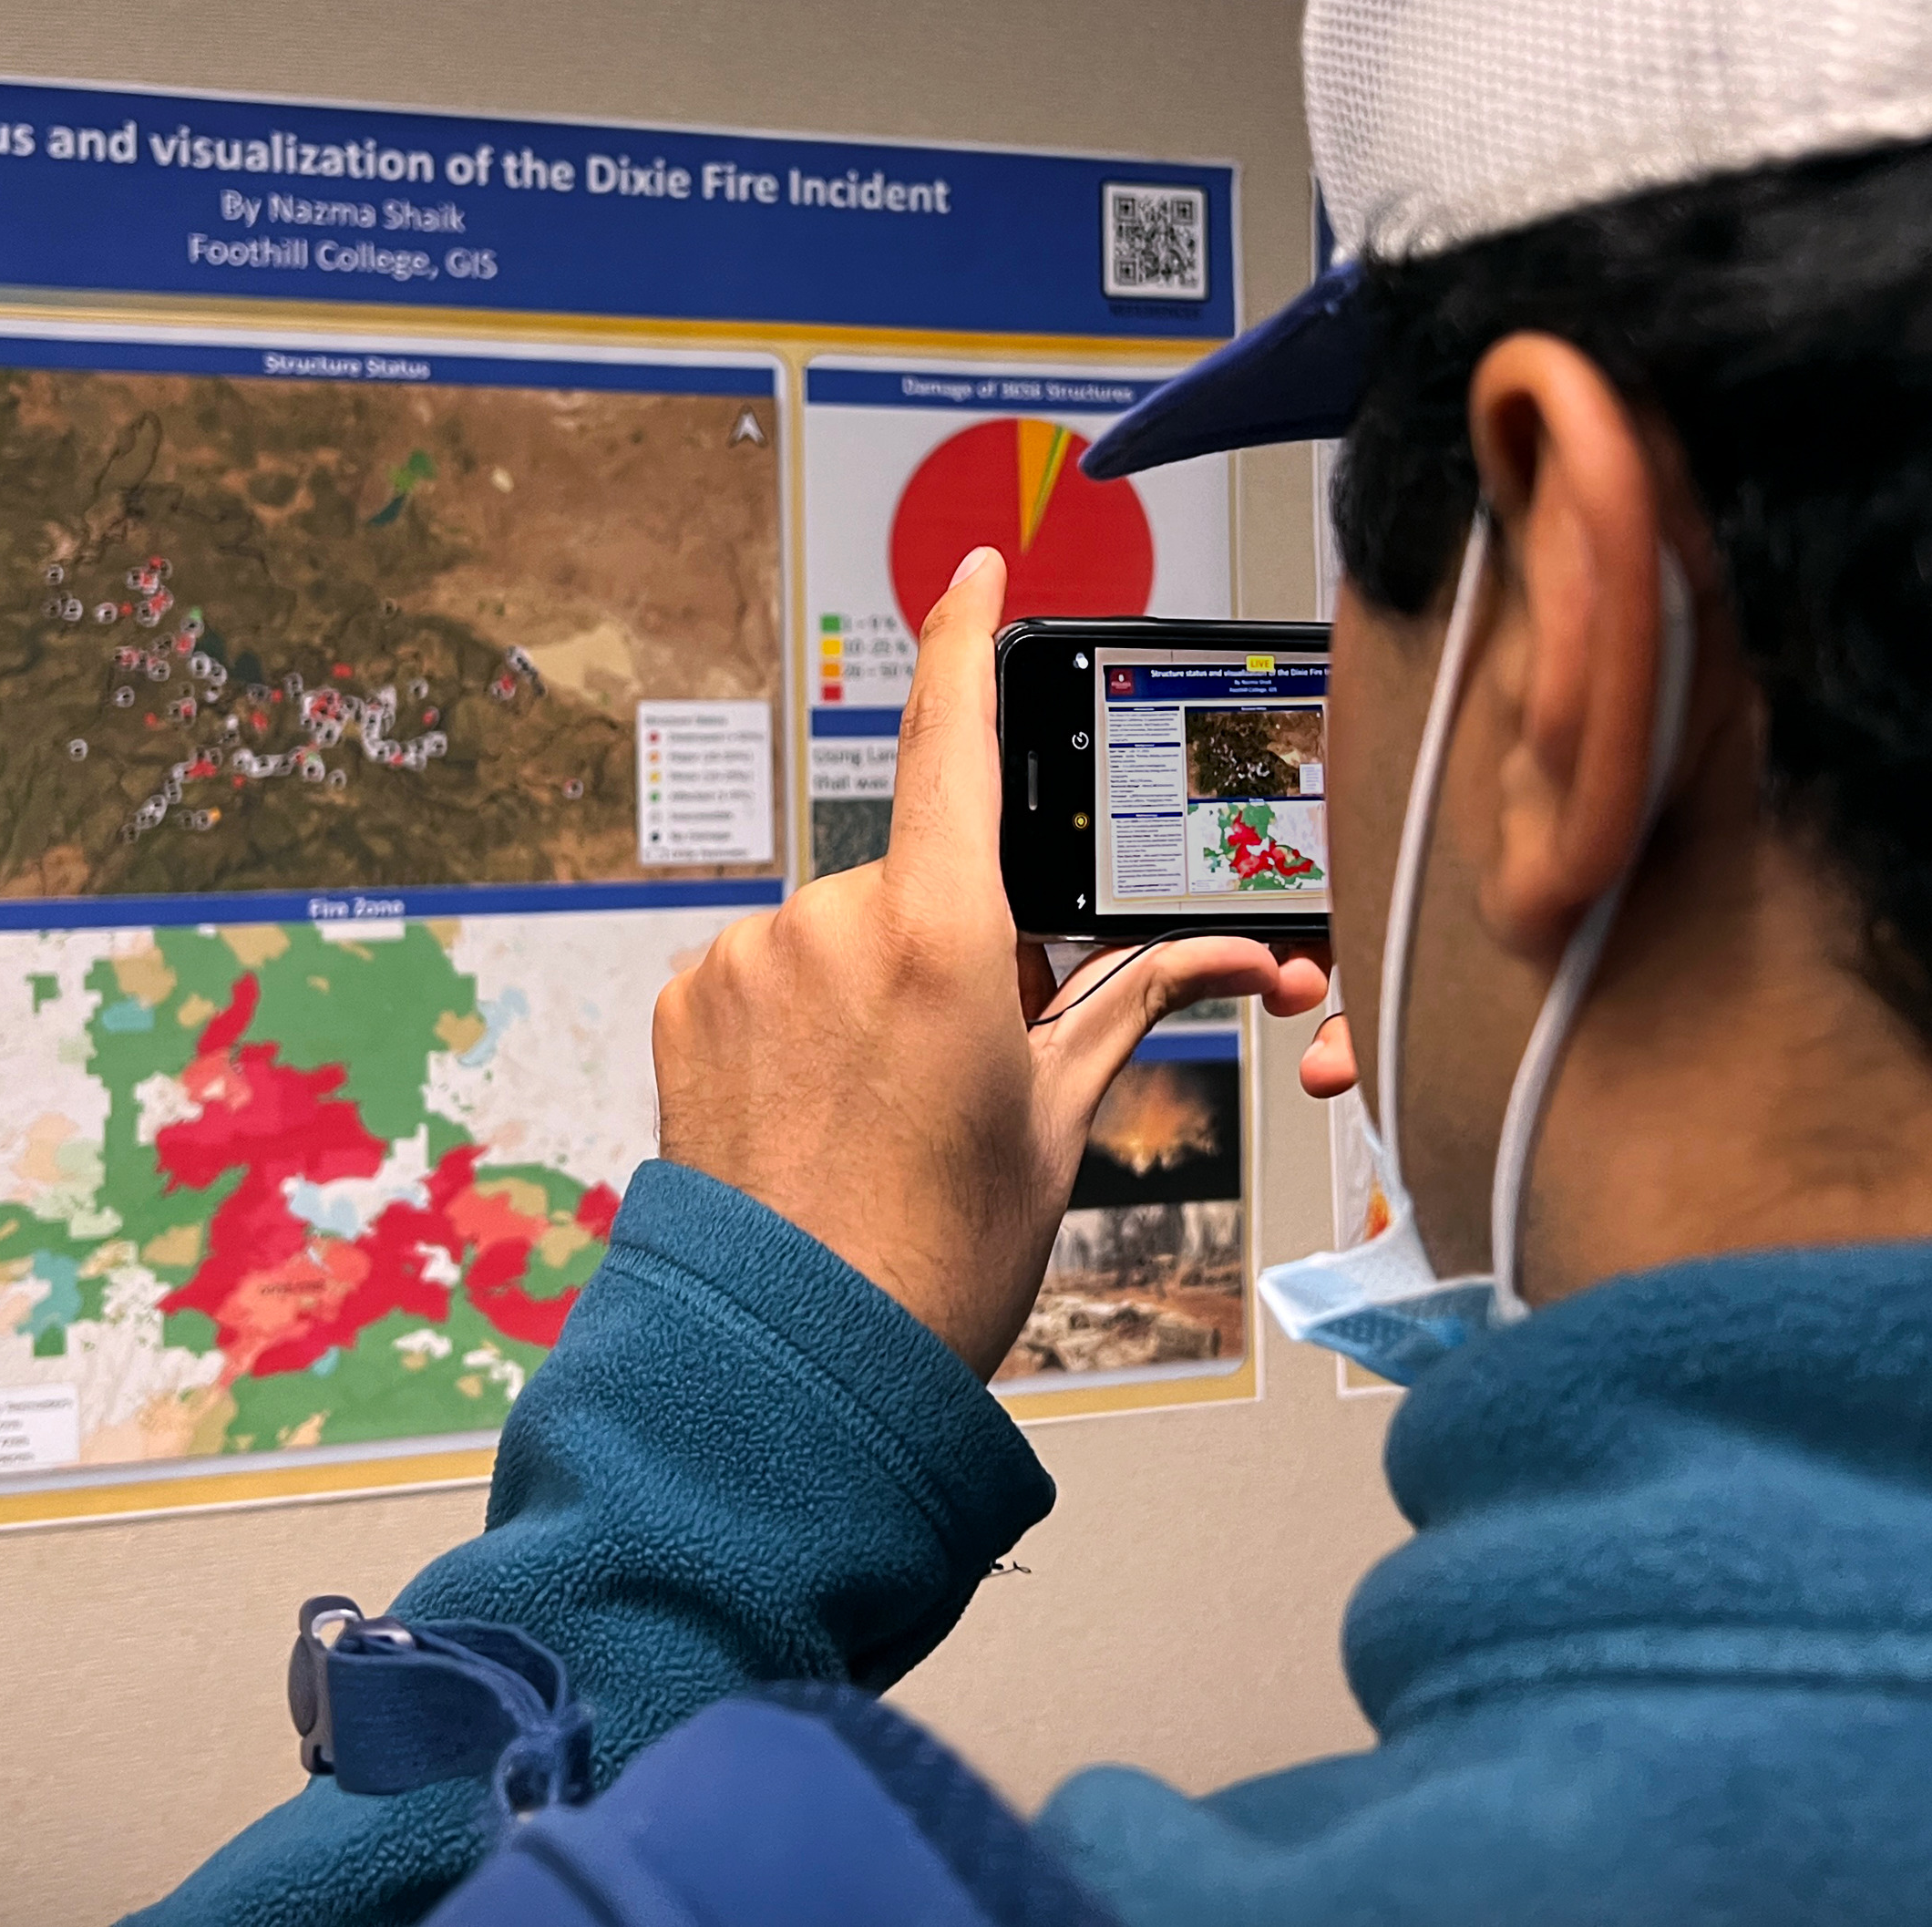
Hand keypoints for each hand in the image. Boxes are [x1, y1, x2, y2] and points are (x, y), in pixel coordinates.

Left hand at [653, 547, 1332, 1377]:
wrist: (795, 1363)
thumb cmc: (938, 1257)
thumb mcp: (1059, 1117)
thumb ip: (1134, 1001)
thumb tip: (1246, 956)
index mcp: (940, 933)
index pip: (957, 736)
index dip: (968, 635)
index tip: (976, 568)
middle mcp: (829, 919)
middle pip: (916, 878)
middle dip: (951, 942)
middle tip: (964, 1069)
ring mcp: (745, 957)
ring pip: (837, 930)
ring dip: (867, 987)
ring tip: (879, 1112)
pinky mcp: (685, 998)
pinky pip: (765, 969)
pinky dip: (796, 1014)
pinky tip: (813, 1108)